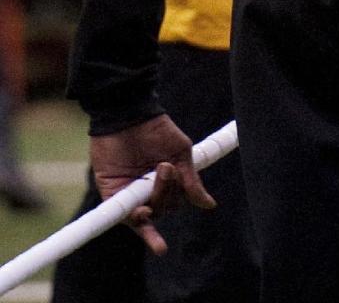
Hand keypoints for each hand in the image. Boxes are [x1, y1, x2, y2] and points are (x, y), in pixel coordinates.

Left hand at [91, 115, 215, 255]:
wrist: (128, 115)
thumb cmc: (156, 129)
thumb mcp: (180, 152)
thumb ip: (190, 181)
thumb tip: (209, 205)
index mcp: (164, 180)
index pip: (176, 201)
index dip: (185, 200)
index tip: (206, 204)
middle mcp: (147, 191)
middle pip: (165, 208)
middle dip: (169, 190)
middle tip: (166, 166)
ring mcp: (130, 195)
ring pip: (150, 214)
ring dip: (157, 199)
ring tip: (160, 172)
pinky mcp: (113, 196)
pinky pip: (126, 218)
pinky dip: (141, 225)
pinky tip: (157, 239)